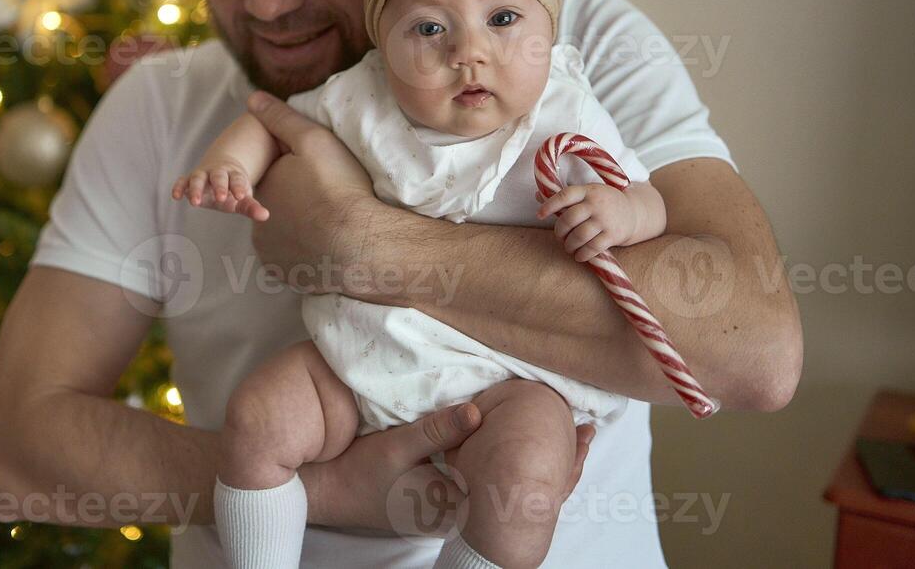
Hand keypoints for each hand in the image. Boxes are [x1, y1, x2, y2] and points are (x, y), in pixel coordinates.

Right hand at [171, 163, 269, 221]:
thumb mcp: (242, 198)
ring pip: (198, 178)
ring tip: (195, 203)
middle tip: (221, 198)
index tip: (241, 196)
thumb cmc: (233, 188)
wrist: (220, 168)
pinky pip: (182, 181)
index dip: (238, 187)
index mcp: (233, 175)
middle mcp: (217, 173)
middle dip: (219, 186)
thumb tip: (265, 216)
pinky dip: (178, 186)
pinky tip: (175, 196)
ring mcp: (202, 175)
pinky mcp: (188, 180)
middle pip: (218, 176)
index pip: (237, 180)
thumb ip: (251, 207)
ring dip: (196, 189)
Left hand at [245, 91, 376, 289]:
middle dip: (295, 204)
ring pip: (283, 236)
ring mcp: (270, 254)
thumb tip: (252, 98)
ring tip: (330, 225)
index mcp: (263, 189)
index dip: (296, 174)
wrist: (361, 245)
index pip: (274, 177)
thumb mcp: (312, 141)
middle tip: (328, 201)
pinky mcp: (287, 275)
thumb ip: (281, 119)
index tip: (320, 178)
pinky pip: (292, 261)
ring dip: (299, 231)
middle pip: (277, 208)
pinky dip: (305, 255)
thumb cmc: (338, 189)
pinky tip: (325, 247)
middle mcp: (257, 223)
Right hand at [301, 402, 594, 533]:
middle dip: (557, 459)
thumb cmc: (356, 478)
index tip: (579, 426)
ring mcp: (454, 504)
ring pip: (509, 485)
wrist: (325, 497)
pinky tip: (517, 442)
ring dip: (537, 460)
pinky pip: (490, 481)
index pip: (517, 483)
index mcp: (458, 498)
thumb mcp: (393, 451)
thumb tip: (476, 410)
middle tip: (590, 427)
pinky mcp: (443, 497)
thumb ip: (436, 430)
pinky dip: (511, 463)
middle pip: (523, 487)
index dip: (552, 457)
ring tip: (567, 432)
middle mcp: (462, 505)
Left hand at [536, 183, 638, 261]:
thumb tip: (537, 195)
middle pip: (570, 219)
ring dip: (569, 245)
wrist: (634, 212)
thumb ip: (565, 196)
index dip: (549, 205)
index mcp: (588, 190)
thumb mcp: (587, 193)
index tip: (539, 215)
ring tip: (568, 247)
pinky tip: (579, 256)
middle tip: (559, 237)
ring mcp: (605, 219)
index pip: (565, 195)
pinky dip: (583, 254)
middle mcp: (596, 203)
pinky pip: (593, 248)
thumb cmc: (603, 202)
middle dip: (559, 231)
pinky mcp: (613, 234)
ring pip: (579, 236)